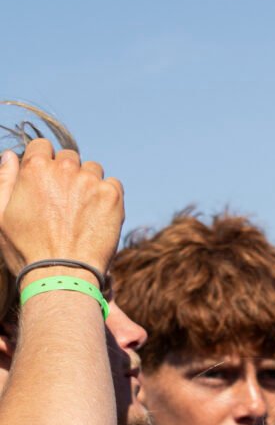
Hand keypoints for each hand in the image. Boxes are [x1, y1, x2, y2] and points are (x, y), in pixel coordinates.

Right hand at [0, 139, 124, 280]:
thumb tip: (11, 156)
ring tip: (83, 212)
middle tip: (66, 203)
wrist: (62, 277)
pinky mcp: (112, 197)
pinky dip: (108, 196)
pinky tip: (99, 216)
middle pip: (69, 158)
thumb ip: (4, 180)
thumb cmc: (27, 251)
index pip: (42, 147)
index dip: (44, 164)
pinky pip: (113, 184)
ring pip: (92, 170)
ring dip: (89, 184)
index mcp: (35, 167)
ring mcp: (90, 182)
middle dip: (67, 174)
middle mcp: (64, 169)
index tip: (47, 184)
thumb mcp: (0, 215)